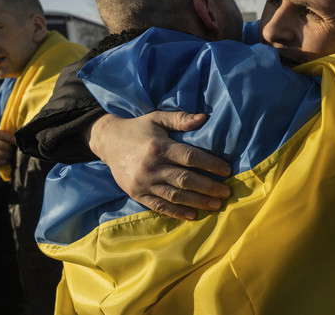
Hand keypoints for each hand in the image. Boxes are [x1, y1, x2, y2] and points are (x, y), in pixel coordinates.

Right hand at [0, 129, 14, 172]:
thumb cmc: (5, 147)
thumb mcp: (6, 140)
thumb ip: (10, 136)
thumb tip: (18, 134)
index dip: (6, 136)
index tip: (14, 140)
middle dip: (8, 147)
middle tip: (12, 150)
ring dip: (7, 155)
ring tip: (10, 156)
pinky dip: (4, 162)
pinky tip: (6, 161)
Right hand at [88, 111, 231, 219]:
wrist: (107, 141)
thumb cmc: (138, 128)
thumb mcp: (157, 118)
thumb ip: (180, 119)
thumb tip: (204, 118)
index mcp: (159, 147)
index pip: (190, 157)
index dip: (211, 164)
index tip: (227, 170)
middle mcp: (151, 166)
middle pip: (185, 179)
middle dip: (209, 187)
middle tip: (227, 192)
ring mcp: (143, 183)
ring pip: (175, 196)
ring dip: (198, 202)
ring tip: (217, 205)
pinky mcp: (137, 194)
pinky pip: (159, 206)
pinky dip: (177, 212)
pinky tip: (193, 215)